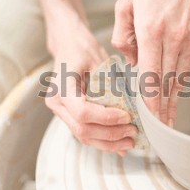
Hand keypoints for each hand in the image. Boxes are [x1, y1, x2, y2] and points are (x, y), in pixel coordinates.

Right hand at [45, 10, 136, 155]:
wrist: (67, 45)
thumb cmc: (82, 49)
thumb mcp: (98, 60)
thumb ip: (111, 84)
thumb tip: (132, 107)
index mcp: (61, 87)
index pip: (83, 112)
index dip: (106, 118)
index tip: (127, 117)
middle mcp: (56, 103)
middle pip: (83, 129)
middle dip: (111, 134)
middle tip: (133, 132)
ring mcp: (61, 112)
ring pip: (84, 137)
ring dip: (108, 143)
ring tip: (129, 142)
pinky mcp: (69, 116)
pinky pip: (85, 134)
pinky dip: (103, 141)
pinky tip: (120, 144)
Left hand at [112, 0, 189, 126]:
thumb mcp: (125, 3)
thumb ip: (122, 36)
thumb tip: (130, 62)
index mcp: (151, 30)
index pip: (150, 74)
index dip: (150, 100)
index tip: (148, 119)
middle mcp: (172, 38)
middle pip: (166, 82)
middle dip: (161, 109)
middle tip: (158, 131)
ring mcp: (188, 40)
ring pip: (178, 78)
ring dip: (172, 102)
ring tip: (168, 122)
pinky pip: (186, 67)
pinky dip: (179, 85)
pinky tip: (175, 97)